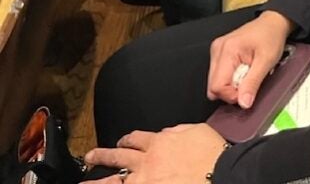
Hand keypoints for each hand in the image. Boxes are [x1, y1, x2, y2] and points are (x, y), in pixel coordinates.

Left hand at [85, 124, 225, 183]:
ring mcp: (145, 181)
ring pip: (114, 182)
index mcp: (158, 143)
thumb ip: (177, 131)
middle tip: (89, 157)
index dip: (127, 140)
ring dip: (97, 182)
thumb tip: (165, 134)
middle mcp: (146, 162)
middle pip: (118, 158)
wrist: (220, 173)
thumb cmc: (212, 153)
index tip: (122, 143)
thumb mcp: (195, 131)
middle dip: (101, 157)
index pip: (136, 139)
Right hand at [207, 10, 292, 107]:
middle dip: (231, 90)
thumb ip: (253, 83)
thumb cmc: (271, 36)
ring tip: (247, 73)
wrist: (272, 23)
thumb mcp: (266, 61)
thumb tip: (243, 103)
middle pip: (213, 86)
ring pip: (215, 82)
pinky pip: (219, 75)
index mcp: (227, 50)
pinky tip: (242, 70)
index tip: (247, 91)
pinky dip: (230, 78)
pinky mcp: (219, 53)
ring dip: (231, 84)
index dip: (232, 95)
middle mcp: (218, 49)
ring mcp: (217, 51)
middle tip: (248, 80)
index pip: (217, 86)